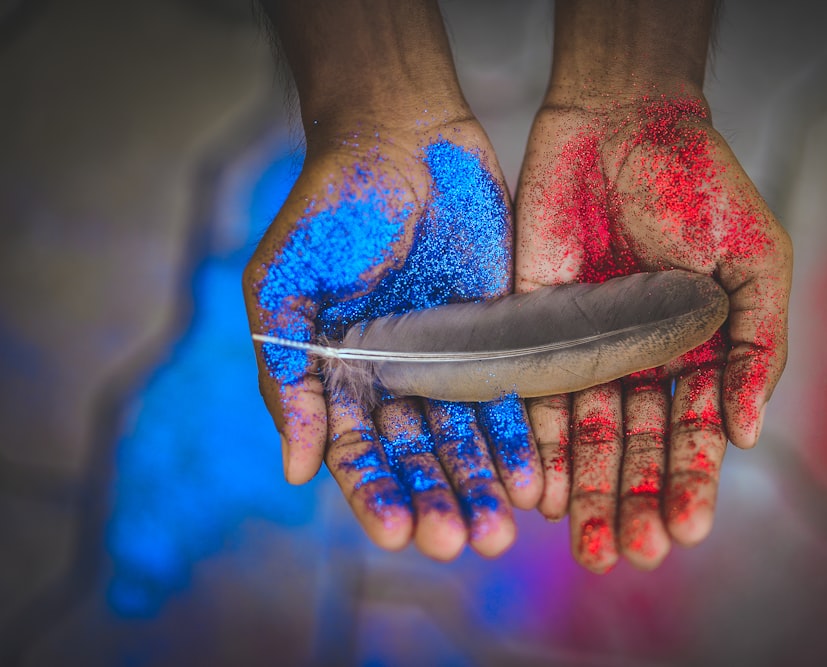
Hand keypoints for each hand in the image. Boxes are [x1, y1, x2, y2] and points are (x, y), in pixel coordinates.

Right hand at [244, 1, 540, 560]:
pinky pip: (509, 397)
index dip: (374, 494)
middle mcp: (395, 380)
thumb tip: (297, 470)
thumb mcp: (283, 286)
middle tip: (457, 542)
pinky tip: (531, 482)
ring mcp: (448, 361)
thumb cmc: (329, 209)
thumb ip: (288, 374)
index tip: (395, 532)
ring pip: (465, 439)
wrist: (401, 141)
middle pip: (416, 458)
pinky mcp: (496, 336)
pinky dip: (517, 441)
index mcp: (338, 377)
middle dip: (436, 501)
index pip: (356, 453)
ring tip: (498, 532)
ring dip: (479, 487)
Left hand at [516, 91, 791, 570]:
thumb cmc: (701, 186)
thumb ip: (757, 347)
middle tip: (630, 552)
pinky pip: (534, 395)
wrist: (621, 124)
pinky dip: (536, 442)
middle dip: (634, 502)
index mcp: (698, 354)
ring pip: (584, 435)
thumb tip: (747, 435)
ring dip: (586, 491)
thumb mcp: (756, 261)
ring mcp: (585, 350)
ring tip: (588, 543)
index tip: (685, 530)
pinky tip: (539, 489)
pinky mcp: (534, 329)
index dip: (692, 482)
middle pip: (636, 448)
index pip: (695, 434)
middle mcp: (640, 364)